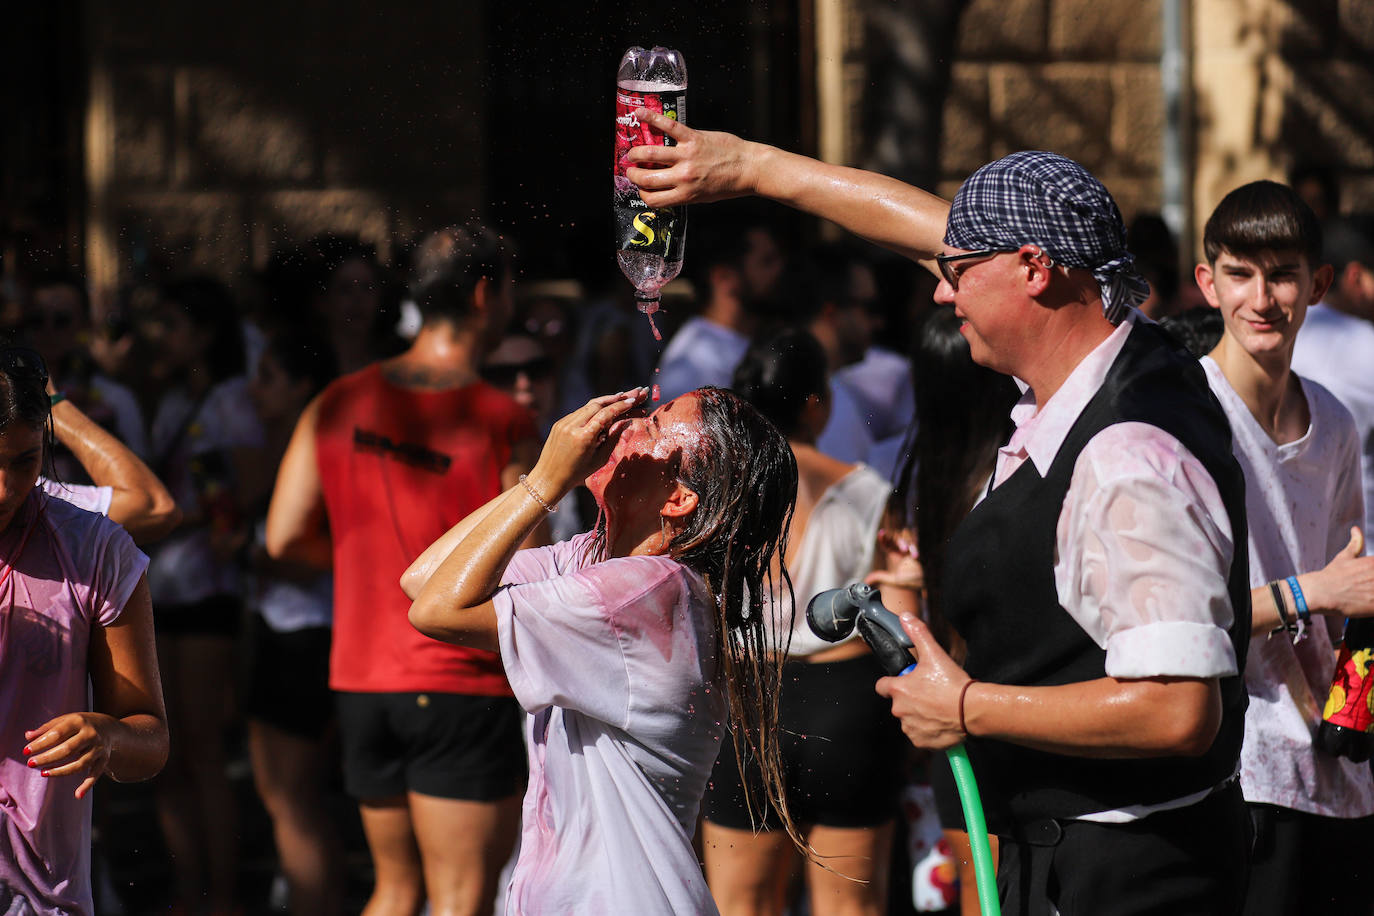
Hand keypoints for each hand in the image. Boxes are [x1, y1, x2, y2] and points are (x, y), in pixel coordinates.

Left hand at [25, 712, 121, 798]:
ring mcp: (98, 748)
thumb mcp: (65, 720)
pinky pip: (95, 774)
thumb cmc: (80, 725)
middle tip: (30, 763)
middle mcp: (91, 734)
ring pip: (79, 764)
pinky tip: (78, 795)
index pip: (57, 733)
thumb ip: (47, 728)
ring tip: (43, 773)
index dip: (41, 743)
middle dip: (47, 758)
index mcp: (79, 721)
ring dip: (60, 771)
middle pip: (68, 749)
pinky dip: (87, 785)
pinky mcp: (103, 760)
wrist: (109, 727)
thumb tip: (28, 736)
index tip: (26, 751)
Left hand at [529, 390, 646, 495]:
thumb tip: (625, 421)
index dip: (620, 406)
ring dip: (605, 402)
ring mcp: (564, 423)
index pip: (605, 414)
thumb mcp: (600, 459)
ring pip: (588, 406)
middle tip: (631, 395)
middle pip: (597, 404)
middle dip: (615, 399)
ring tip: (621, 397)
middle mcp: (572, 426)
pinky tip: (604, 408)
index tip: (633, 400)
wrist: (549, 477)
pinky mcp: (560, 423)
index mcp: (583, 437)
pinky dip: (593, 409)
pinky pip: (579, 412)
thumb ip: (613, 438)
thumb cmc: (578, 473)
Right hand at [625, 109, 757, 207]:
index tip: (642, 188)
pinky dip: (651, 118)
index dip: (643, 194)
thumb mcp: (703, 196)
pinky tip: (639, 113)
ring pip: (651, 153)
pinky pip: (668, 126)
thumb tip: (666, 189)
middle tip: (632, 168)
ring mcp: (687, 156)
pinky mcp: (693, 138)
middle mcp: (683, 177)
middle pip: (646, 178)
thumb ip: (683, 193)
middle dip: (633, 174)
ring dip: (636, 152)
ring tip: (634, 152)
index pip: (653, 199)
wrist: (750, 168)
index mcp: (686, 195)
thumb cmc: (729, 184)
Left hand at [868, 527, 923, 591]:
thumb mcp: (894, 580)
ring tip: (912, 553)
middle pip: (897, 537)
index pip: (887, 543)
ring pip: (907, 537)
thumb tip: (866, 580)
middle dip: (900, 540)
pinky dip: (917, 545)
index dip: (883, 538)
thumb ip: (881, 577)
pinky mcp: (921, 549)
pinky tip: (917, 553)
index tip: (881, 533)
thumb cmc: (910, 582)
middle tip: (904, 549)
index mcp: (895, 554)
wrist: (925, 585)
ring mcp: (912, 548)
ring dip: (910, 542)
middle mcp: (902, 549)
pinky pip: (918, 541)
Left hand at [874, 614, 972, 750]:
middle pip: (898, 703)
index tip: (905, 681)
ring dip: (919, 714)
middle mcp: (900, 710)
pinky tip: (941, 720)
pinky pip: (919, 734)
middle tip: (930, 692)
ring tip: (937, 706)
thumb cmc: (952, 684)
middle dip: (910, 698)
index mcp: (899, 690)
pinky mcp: (921, 741)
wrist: (971, 710)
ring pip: (909, 719)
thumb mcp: (934, 654)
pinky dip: (928, 729)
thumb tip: (905, 617)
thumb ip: (918, 634)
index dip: (893, 682)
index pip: (882, 686)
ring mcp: (910, 727)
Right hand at [1307, 527, 1373, 617]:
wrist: (1319, 592)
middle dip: (1373, 582)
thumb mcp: (1344, 556)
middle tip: (1365, 585)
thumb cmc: (1331, 575)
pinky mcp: (1373, 606)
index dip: (1373, 574)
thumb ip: (1355, 542)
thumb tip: (1356, 529)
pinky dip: (1373, 607)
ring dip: (1373, 591)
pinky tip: (1367, 604)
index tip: (1369, 576)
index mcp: (1373, 563)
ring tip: (1365, 593)